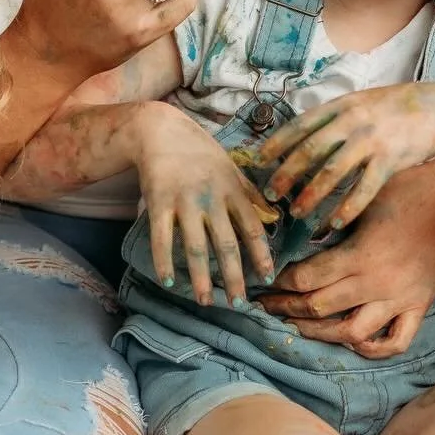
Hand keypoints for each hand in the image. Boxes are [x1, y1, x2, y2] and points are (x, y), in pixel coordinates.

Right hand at [129, 103, 275, 306]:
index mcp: (233, 190)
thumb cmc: (200, 152)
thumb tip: (275, 217)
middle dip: (234, 276)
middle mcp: (212, 198)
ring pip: (195, 246)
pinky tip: (169, 282)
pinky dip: (164, 262)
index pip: (252, 227)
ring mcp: (184, 201)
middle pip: (226, 244)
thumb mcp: (232, 168)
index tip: (269, 277)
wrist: (161, 130)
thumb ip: (251, 193)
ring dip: (201, 277)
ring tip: (205, 301)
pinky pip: (161, 238)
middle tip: (239, 303)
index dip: (262, 254)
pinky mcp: (159, 202)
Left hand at [255, 83, 434, 229]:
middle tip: (271, 193)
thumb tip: (300, 133)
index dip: (277, 143)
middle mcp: (352, 121)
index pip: (300, 124)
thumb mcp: (359, 102)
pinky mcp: (390, 160)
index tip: (258, 160)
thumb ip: (333, 116)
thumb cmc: (392, 109)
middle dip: (287, 173)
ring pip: (333, 171)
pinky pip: (364, 188)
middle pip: (310, 150)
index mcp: (341, 105)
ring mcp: (371, 140)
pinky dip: (347, 207)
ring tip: (297, 213)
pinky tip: (334, 222)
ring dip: (312, 194)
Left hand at [258, 164, 434, 358]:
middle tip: (266, 306)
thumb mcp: (363, 197)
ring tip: (298, 327)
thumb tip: (300, 229)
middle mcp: (376, 283)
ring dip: (320, 333)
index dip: (280, 283)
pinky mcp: (419, 306)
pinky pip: (395, 342)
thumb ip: (333, 217)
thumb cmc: (411, 187)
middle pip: (320, 307)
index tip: (264, 281)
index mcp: (359, 254)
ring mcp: (399, 299)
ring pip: (352, 333)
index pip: (307, 279)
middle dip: (287, 308)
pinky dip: (372, 348)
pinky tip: (354, 342)